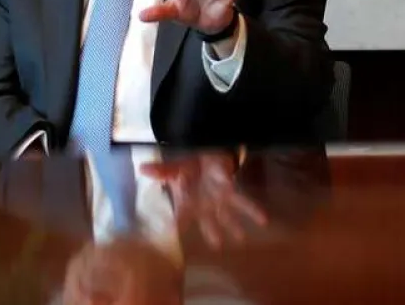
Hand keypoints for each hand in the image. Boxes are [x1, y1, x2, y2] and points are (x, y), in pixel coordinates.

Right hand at [140, 152, 266, 248]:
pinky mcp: (231, 192)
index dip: (177, 224)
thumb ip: (161, 171)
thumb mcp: (174, 169)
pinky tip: (263, 220)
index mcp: (188, 204)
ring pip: (228, 216)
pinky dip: (252, 210)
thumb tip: (141, 168)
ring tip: (242, 239)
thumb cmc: (189, 167)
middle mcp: (205, 207)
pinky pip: (243, 201)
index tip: (173, 232)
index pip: (181, 217)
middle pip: (208, 222)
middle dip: (213, 233)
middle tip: (218, 246)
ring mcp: (219, 201)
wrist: (206, 157)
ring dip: (236, 226)